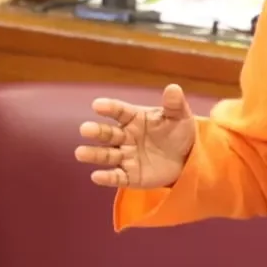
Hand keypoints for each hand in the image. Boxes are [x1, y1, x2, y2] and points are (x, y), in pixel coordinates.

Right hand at [74, 84, 196, 188]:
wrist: (187, 158)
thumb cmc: (178, 132)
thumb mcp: (180, 117)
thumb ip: (174, 105)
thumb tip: (173, 88)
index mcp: (134, 118)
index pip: (119, 111)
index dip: (109, 108)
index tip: (97, 105)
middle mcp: (125, 136)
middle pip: (108, 133)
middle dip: (96, 131)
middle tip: (84, 129)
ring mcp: (126, 156)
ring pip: (106, 155)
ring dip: (93, 154)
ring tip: (80, 153)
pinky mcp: (130, 175)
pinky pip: (117, 177)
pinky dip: (106, 177)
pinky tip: (96, 176)